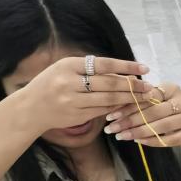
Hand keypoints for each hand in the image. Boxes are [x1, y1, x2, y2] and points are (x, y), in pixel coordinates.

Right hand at [15, 56, 151, 133]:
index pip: (104, 64)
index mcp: (68, 66)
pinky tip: (128, 104)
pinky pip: (103, 110)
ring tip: (144, 96)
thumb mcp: (65, 69)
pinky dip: (117, 106)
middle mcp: (70, 82)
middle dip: (132, 85)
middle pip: (109, 83)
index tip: (144, 68)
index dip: (126, 66)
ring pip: (109, 98)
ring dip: (129, 97)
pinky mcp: (77, 115)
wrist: (30, 108)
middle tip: (149, 86)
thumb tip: (124, 71)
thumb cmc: (52, 84)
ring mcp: (73, 101)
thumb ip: (90, 68)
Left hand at [104, 82, 180, 150]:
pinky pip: (168, 139)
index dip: (128, 106)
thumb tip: (114, 99)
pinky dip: (151, 141)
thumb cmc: (169, 110)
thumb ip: (139, 97)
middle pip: (153, 112)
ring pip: (160, 126)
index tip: (110, 116)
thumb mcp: (157, 99)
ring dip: (137, 132)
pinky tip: (137, 141)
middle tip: (111, 129)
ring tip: (120, 136)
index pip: (147, 97)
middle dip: (129, 121)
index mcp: (172, 88)